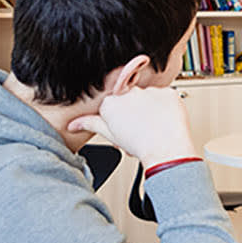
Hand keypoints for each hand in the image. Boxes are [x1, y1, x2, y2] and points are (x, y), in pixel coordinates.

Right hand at [68, 86, 196, 167]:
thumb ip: (92, 124)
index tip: (128, 128)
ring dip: (151, 109)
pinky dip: (167, 107)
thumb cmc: (141, 146)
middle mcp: (128, 93)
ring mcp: (149, 91)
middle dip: (134, 113)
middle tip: (142, 130)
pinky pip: (166, 97)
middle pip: (130, 100)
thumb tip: (73, 124)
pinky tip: (166, 120)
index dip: (120, 120)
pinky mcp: (168, 92)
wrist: (167, 151)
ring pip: (149, 98)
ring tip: (155, 127)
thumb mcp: (111, 136)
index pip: (112, 106)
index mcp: (110, 103)